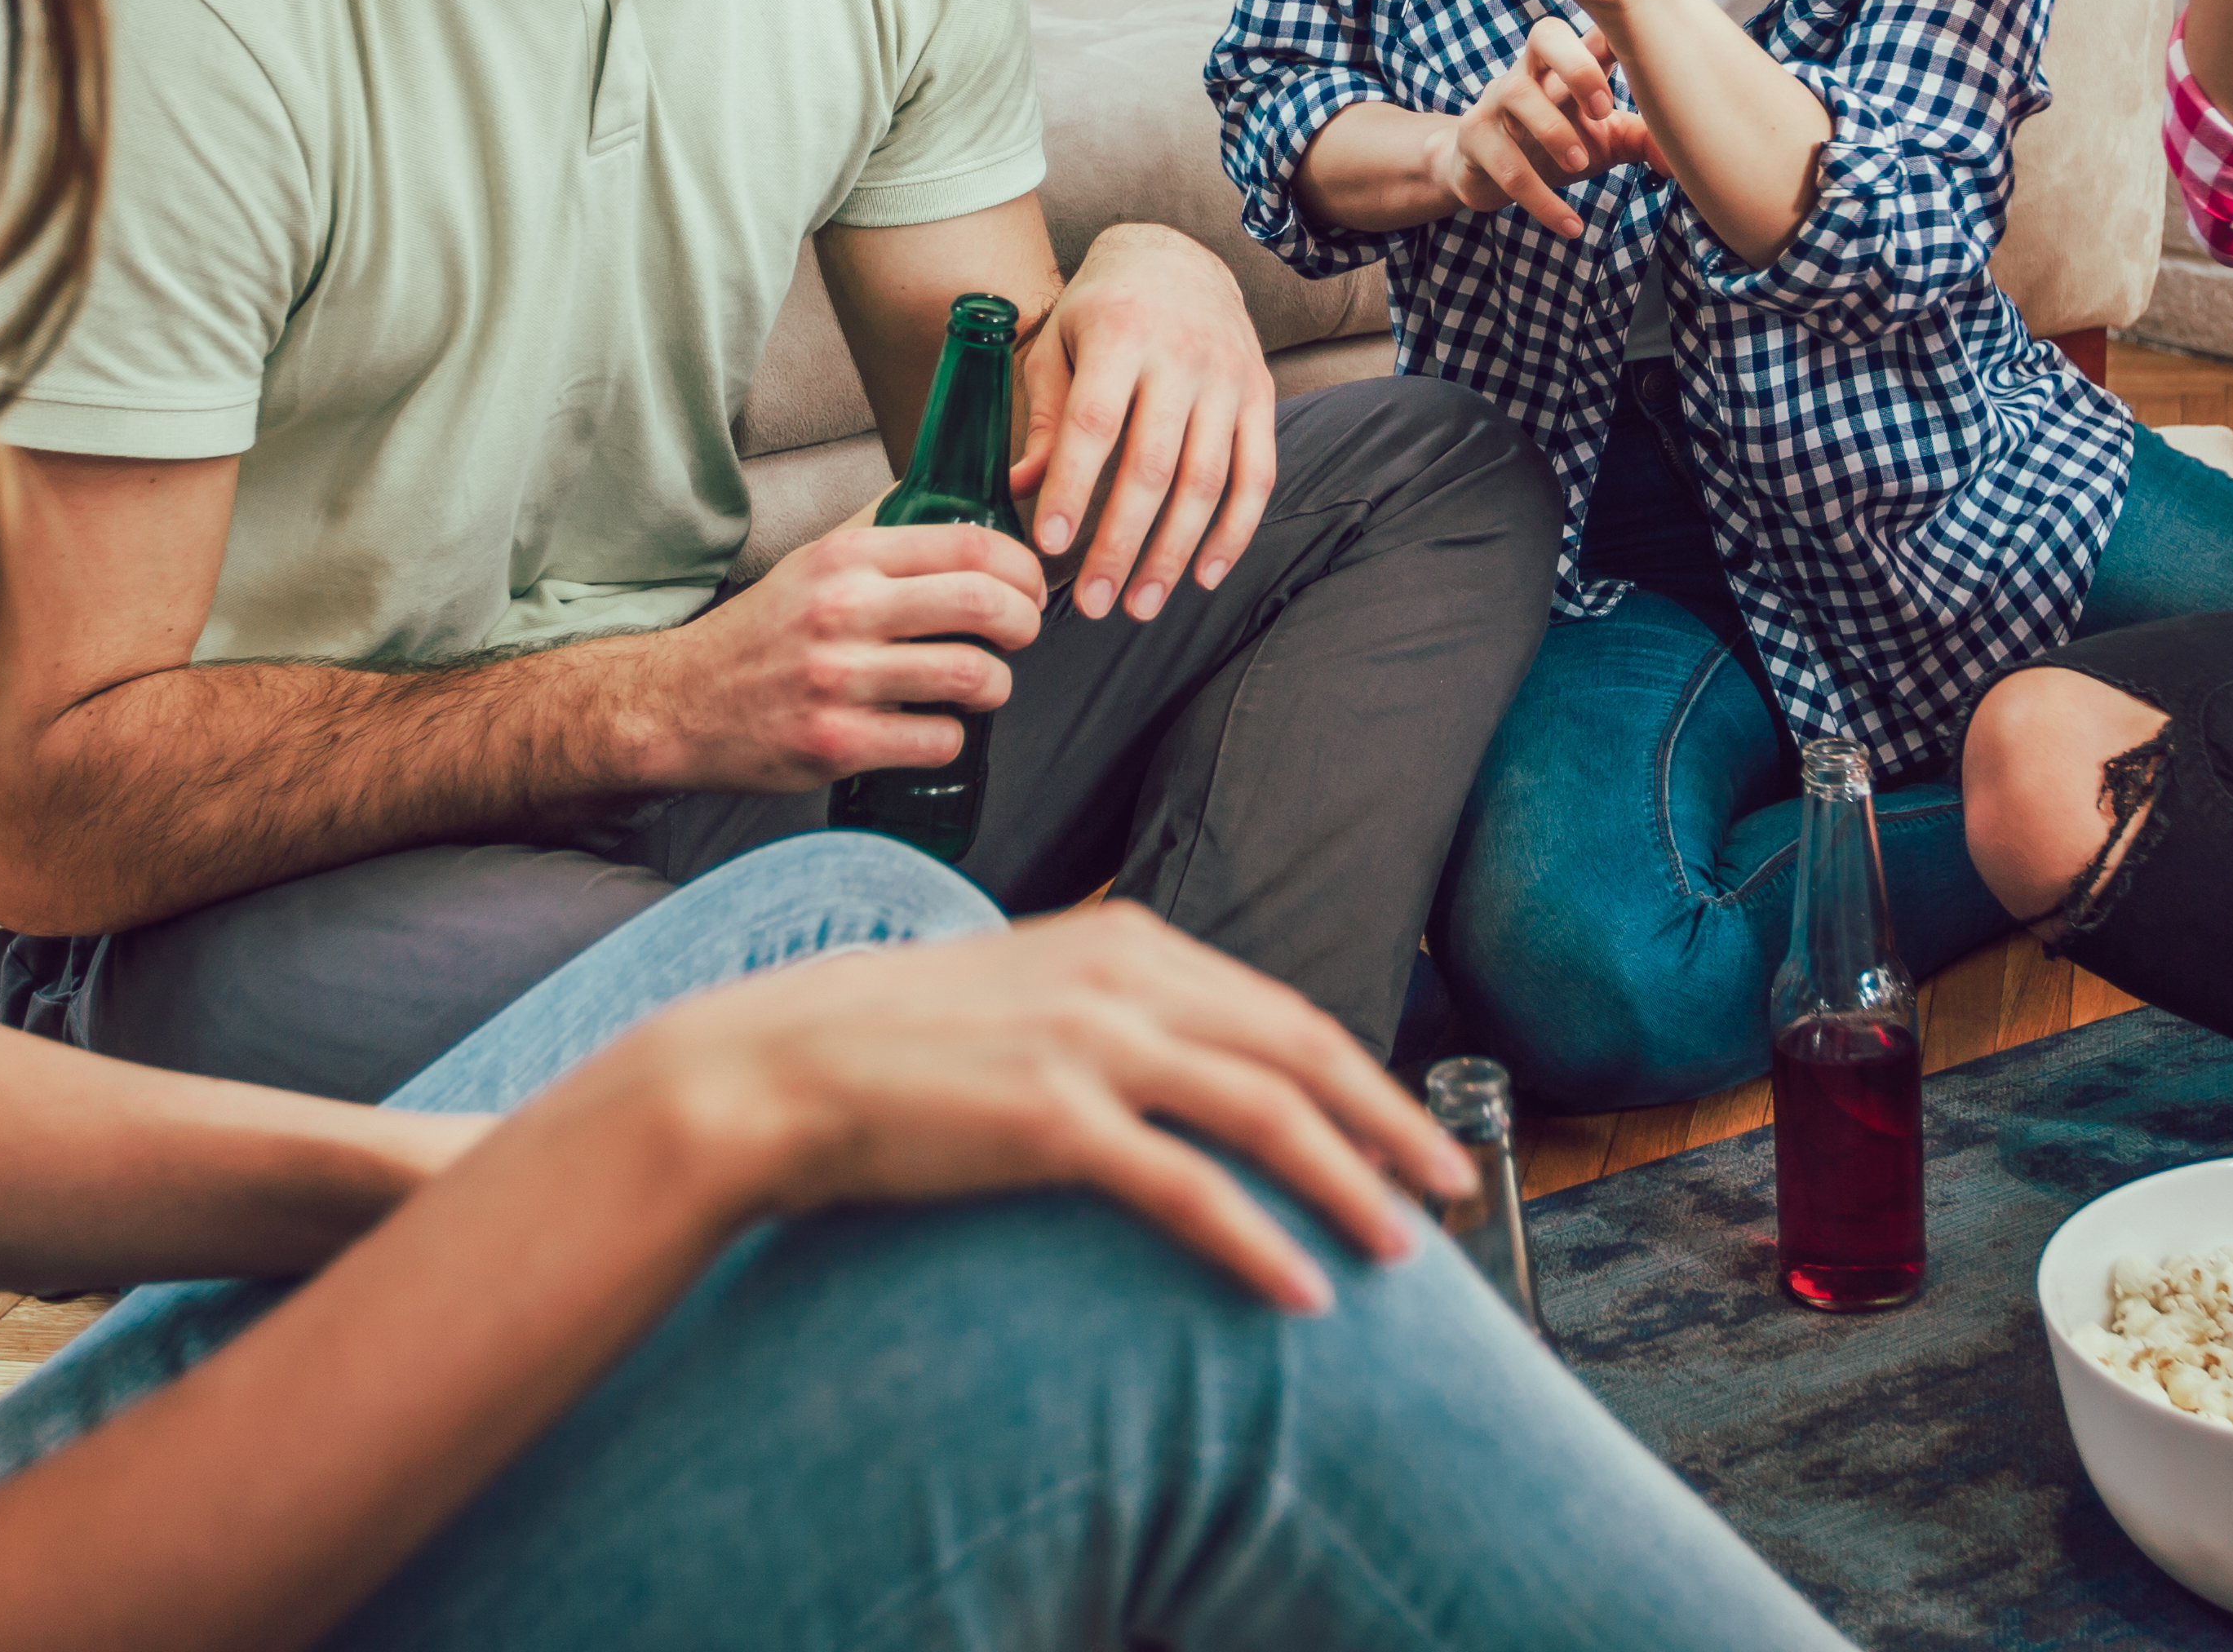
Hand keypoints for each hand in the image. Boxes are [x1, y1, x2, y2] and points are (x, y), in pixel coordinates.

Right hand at [630, 900, 1470, 1312]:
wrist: (781, 1065)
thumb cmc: (897, 1044)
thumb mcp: (1025, 993)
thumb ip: (1112, 1012)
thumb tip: (1190, 1064)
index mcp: (1123, 941)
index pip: (1278, 1011)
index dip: (1361, 1075)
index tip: (1410, 1132)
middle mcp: (1121, 979)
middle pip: (1299, 1052)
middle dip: (1389, 1123)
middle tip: (1452, 1186)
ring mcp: (1091, 1046)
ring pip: (1267, 1116)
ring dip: (1350, 1185)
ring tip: (1403, 1248)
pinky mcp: (1054, 1120)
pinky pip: (1189, 1191)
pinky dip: (1259, 1242)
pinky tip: (1301, 1290)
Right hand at [634, 521, 1048, 795]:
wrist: (679, 703)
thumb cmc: (760, 634)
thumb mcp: (813, 562)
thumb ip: (881, 532)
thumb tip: (955, 496)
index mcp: (845, 559)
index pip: (968, 543)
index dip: (1022, 566)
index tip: (1030, 585)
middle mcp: (843, 611)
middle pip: (983, 604)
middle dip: (1025, 622)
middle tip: (1021, 634)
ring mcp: (839, 680)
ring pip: (972, 676)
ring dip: (996, 685)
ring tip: (983, 685)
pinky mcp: (836, 743)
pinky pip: (938, 741)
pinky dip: (951, 737)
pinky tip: (934, 729)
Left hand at [1013, 226, 1278, 618]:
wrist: (1178, 259)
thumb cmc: (1102, 311)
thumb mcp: (1058, 346)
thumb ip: (1043, 418)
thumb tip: (1018, 492)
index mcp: (1121, 335)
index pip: (1094, 424)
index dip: (1070, 488)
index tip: (1047, 546)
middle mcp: (1182, 356)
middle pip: (1152, 466)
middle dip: (1120, 543)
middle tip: (1091, 603)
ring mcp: (1230, 379)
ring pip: (1207, 482)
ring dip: (1173, 553)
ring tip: (1138, 606)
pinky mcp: (1262, 398)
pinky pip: (1257, 478)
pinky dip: (1234, 533)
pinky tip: (1204, 577)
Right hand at [1427, 15, 1657, 238]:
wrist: (1484, 172)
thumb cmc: (1556, 142)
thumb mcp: (1605, 139)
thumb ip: (1643, 138)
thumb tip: (1681, 160)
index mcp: (1566, 64)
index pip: (1591, 30)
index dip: (1615, 31)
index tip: (1644, 54)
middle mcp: (1528, 71)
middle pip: (1545, 35)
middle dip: (1578, 66)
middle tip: (1603, 108)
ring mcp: (1495, 101)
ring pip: (1519, 96)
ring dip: (1554, 132)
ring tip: (1581, 167)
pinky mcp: (1474, 139)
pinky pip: (1506, 165)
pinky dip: (1542, 200)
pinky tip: (1570, 224)